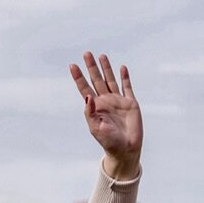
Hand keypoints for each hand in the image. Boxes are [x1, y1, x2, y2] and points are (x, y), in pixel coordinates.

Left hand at [68, 51, 141, 180]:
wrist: (125, 149)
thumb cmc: (108, 141)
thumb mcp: (95, 128)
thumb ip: (90, 112)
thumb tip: (87, 97)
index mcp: (95, 107)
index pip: (84, 89)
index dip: (79, 77)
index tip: (72, 65)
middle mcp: (105, 101)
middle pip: (96, 80)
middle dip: (91, 67)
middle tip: (86, 53)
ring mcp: (118, 101)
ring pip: (110, 80)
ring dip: (106, 68)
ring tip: (101, 56)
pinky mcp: (130, 103)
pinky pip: (127, 87)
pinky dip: (125, 77)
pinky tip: (121, 68)